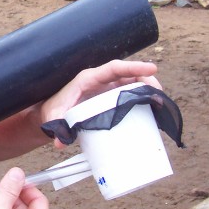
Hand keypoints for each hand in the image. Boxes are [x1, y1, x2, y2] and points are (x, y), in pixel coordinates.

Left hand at [39, 59, 160, 148]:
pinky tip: (151, 109)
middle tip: (159, 93)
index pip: (114, 68)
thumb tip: (61, 142)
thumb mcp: (53, 117)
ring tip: (159, 102)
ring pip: (130, 84)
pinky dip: (141, 99)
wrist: (48, 114)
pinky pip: (128, 94)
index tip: (152, 68)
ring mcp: (105, 89)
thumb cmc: (51, 111)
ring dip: (146, 89)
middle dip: (146, 79)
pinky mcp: (108, 99)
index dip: (134, 67)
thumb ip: (56, 127)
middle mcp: (100, 81)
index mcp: (89, 79)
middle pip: (127, 74)